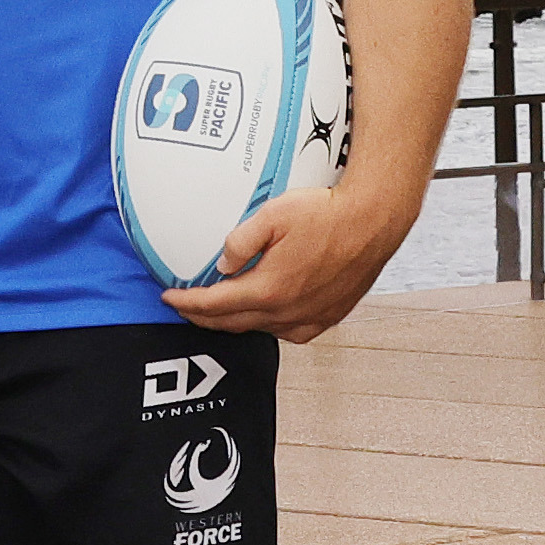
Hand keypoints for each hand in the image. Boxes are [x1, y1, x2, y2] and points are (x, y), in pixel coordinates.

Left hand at [163, 184, 405, 342]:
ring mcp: (312, 315)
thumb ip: (238, 243)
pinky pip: (292, 331)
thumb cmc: (328, 213)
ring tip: (217, 310)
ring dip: (235, 322)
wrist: (375, 219)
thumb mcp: (271, 216)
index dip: (186, 303)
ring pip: (261, 328)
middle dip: (203, 316)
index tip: (169, 297)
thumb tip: (222, 266)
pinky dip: (269, 326)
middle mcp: (290, 309)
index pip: (215, 305)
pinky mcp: (331, 315)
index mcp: (270, 288)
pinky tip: (263, 314)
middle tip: (184, 306)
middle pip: (233, 322)